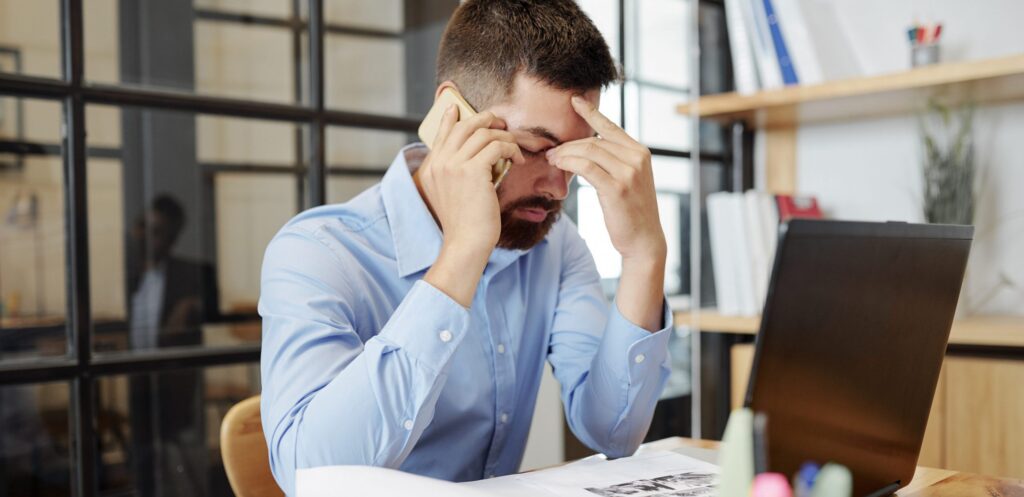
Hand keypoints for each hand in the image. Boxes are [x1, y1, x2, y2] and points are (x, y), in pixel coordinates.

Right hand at [418, 105, 523, 253]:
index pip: (441, 134)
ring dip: (504, 137)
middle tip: (501, 124)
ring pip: (483, 133)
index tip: (456, 107)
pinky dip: (511, 148)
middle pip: (463, 126)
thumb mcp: (452, 195)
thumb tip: (476, 156)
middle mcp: (439, 163)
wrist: (466, 243)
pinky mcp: (472, 170)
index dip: (450, 118)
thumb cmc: (465, 224)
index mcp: (430, 169)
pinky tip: (517, 159)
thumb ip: (455, 173)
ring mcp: (453, 165)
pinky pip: (497, 146)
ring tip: (514, 149)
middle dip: (485, 119)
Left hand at [547, 96, 666, 262]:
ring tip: (552, 159)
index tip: (574, 101)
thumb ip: (615, 162)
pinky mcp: (617, 187)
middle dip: (569, 144)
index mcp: (640, 152)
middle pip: (594, 141)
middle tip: (551, 152)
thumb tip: (588, 149)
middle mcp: (636, 158)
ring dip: (565, 153)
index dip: (591, 112)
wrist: (644, 240)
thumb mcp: (628, 181)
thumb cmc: (631, 212)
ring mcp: (628, 172)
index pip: (611, 127)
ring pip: (588, 151)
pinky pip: (586, 166)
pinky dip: (569, 162)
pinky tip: (558, 165)